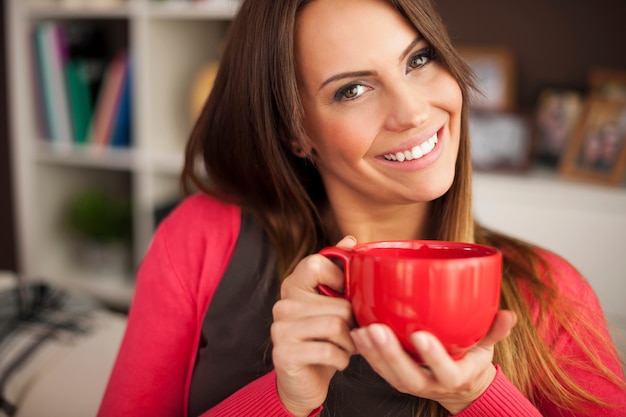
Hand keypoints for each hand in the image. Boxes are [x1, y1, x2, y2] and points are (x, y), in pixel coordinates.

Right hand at [271, 236, 357, 416]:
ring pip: (335, 325)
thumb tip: (349, 240)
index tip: (345, 296)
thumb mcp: (332, 304)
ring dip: (349, 342)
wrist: (304, 382)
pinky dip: (342, 359)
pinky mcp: (283, 352)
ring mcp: (279, 328)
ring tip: (344, 346)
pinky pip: (329, 350)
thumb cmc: (323, 340)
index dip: (340, 279)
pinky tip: (337, 360)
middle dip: (353, 323)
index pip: (316, 263)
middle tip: (350, 333)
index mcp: (293, 285)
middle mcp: (282, 304)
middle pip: (337, 302)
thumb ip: (338, 271)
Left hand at [351, 310, 516, 414]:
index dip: (433, 356)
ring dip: (373, 353)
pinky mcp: (396, 378)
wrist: (459, 385)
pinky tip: (357, 333)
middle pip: (408, 375)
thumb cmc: (471, 359)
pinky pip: (379, 369)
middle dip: (391, 354)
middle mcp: (431, 383)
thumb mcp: (487, 346)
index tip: (421, 335)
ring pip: (389, 374)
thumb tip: (509, 315)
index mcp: (456, 376)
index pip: (445, 371)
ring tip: (362, 330)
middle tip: (377, 329)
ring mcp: (411, 383)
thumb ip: (496, 330)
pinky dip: (367, 353)